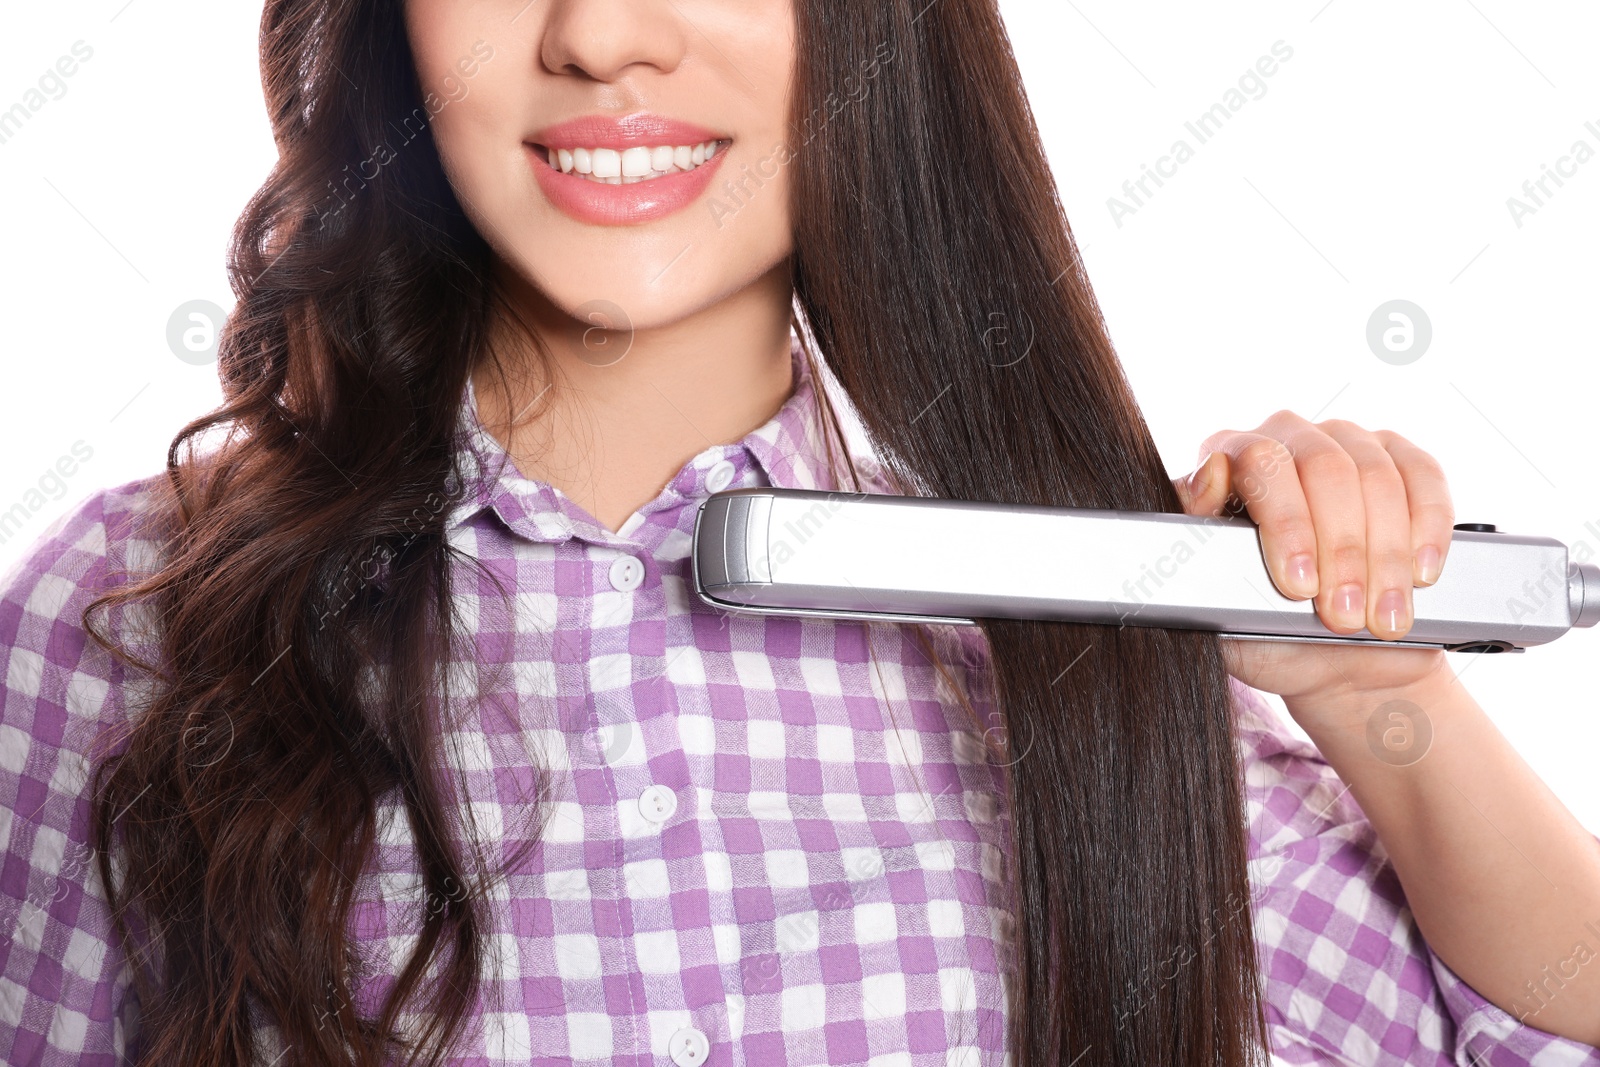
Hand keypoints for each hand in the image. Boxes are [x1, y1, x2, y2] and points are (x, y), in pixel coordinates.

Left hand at [1170, 411, 1458, 709]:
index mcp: (1230, 456)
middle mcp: (1287, 437)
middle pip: (1325, 469)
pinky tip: (1421, 574)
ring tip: (1381, 618)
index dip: (1287, 525)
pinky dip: (1427, 530)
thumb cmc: (1254, 618)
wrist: (1317, 648)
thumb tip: (1211, 474)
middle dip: (1341, 552)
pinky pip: (1424, 476)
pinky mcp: (1399, 458)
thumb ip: (1199, 533)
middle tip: (1344, 616)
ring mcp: (1345, 441)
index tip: (1300, 588)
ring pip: (1377, 478)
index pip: (1260, 464)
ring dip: (1385, 557)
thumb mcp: (1213, 592)